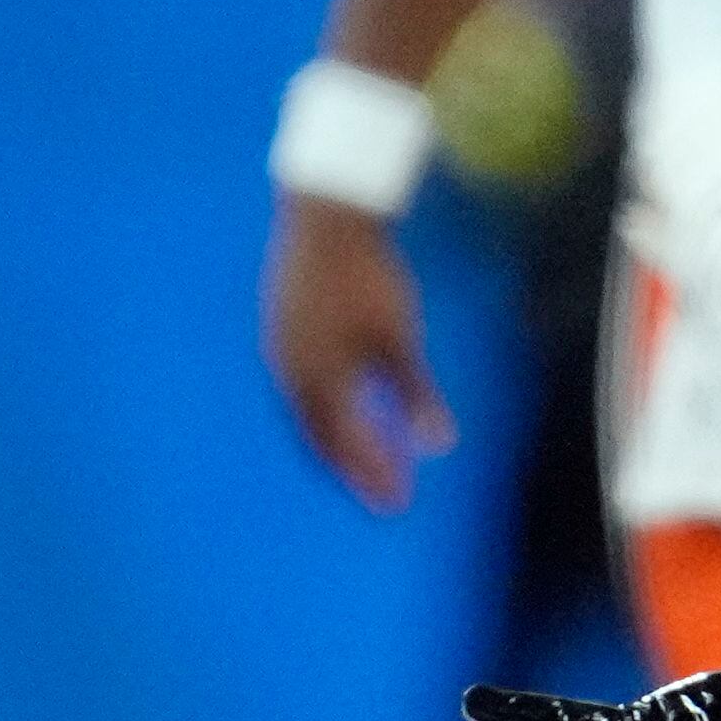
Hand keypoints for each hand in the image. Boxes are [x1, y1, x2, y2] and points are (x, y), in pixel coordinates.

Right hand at [263, 196, 452, 514]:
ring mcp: (282, 349)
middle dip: (353, 468)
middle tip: (383, 494)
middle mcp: (290, 373)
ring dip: (336, 440)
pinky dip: (325, 409)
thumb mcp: (398, 339)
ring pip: (308, 412)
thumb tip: (439, 445)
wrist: (325, 216)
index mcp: (317, 380)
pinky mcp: (283, 328)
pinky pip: (302, 385)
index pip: (345, 446)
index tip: (395, 504)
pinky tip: (342, 405)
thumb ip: (415, 393)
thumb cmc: (366, 277)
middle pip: (320, 437)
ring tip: (361, 461)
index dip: (370, 477)